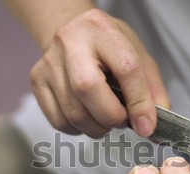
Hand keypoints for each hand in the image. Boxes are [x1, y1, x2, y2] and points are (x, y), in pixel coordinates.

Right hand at [30, 9, 168, 137]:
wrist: (74, 35)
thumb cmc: (109, 48)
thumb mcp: (139, 58)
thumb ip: (152, 92)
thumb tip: (151, 129)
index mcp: (101, 29)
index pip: (126, 69)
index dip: (139, 103)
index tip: (146, 126)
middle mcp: (70, 41)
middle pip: (88, 90)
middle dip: (111, 117)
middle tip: (121, 119)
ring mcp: (49, 62)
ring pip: (73, 113)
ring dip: (97, 127)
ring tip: (106, 117)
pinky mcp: (37, 80)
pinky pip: (59, 121)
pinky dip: (78, 129)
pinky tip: (87, 117)